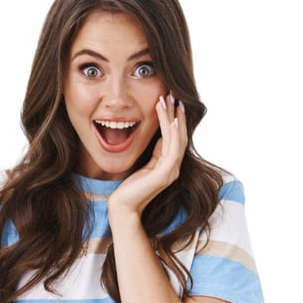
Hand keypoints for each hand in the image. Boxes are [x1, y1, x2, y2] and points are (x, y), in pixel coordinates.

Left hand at [108, 93, 187, 216]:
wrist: (123, 208)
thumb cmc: (129, 188)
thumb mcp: (144, 165)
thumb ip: (155, 153)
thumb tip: (161, 137)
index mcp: (169, 165)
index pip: (176, 137)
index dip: (175, 118)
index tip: (171, 101)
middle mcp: (174, 167)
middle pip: (180, 135)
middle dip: (177, 113)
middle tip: (173, 94)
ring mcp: (171, 171)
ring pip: (176, 138)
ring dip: (173, 117)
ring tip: (169, 100)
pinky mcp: (164, 174)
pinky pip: (172, 149)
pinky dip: (172, 133)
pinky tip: (171, 120)